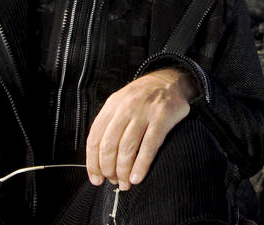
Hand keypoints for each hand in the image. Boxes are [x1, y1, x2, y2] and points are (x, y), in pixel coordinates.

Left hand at [86, 68, 198, 190]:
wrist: (170, 80)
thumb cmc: (143, 98)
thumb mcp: (121, 103)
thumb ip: (109, 125)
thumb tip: (100, 160)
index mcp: (111, 105)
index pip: (95, 139)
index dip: (93, 163)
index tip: (96, 179)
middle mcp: (126, 107)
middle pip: (109, 145)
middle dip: (109, 169)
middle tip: (114, 181)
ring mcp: (144, 111)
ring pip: (128, 148)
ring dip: (124, 171)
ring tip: (126, 183)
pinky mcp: (162, 117)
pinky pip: (149, 146)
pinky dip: (142, 165)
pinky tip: (138, 177)